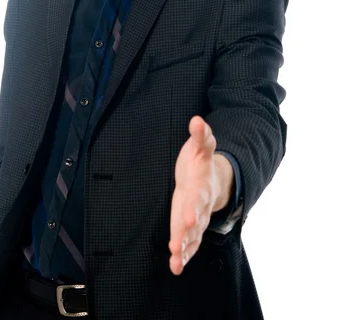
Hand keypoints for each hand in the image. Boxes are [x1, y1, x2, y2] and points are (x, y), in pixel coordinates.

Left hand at [169, 115, 233, 274]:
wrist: (213, 177)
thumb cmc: (202, 162)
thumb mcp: (201, 146)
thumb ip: (201, 135)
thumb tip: (197, 120)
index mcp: (202, 186)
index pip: (197, 198)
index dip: (193, 208)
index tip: (187, 219)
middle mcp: (201, 205)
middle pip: (195, 221)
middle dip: (187, 233)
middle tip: (178, 244)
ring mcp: (196, 217)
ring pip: (192, 236)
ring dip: (184, 248)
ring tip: (175, 261)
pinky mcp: (189, 226)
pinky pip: (189, 243)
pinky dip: (183, 255)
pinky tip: (175, 267)